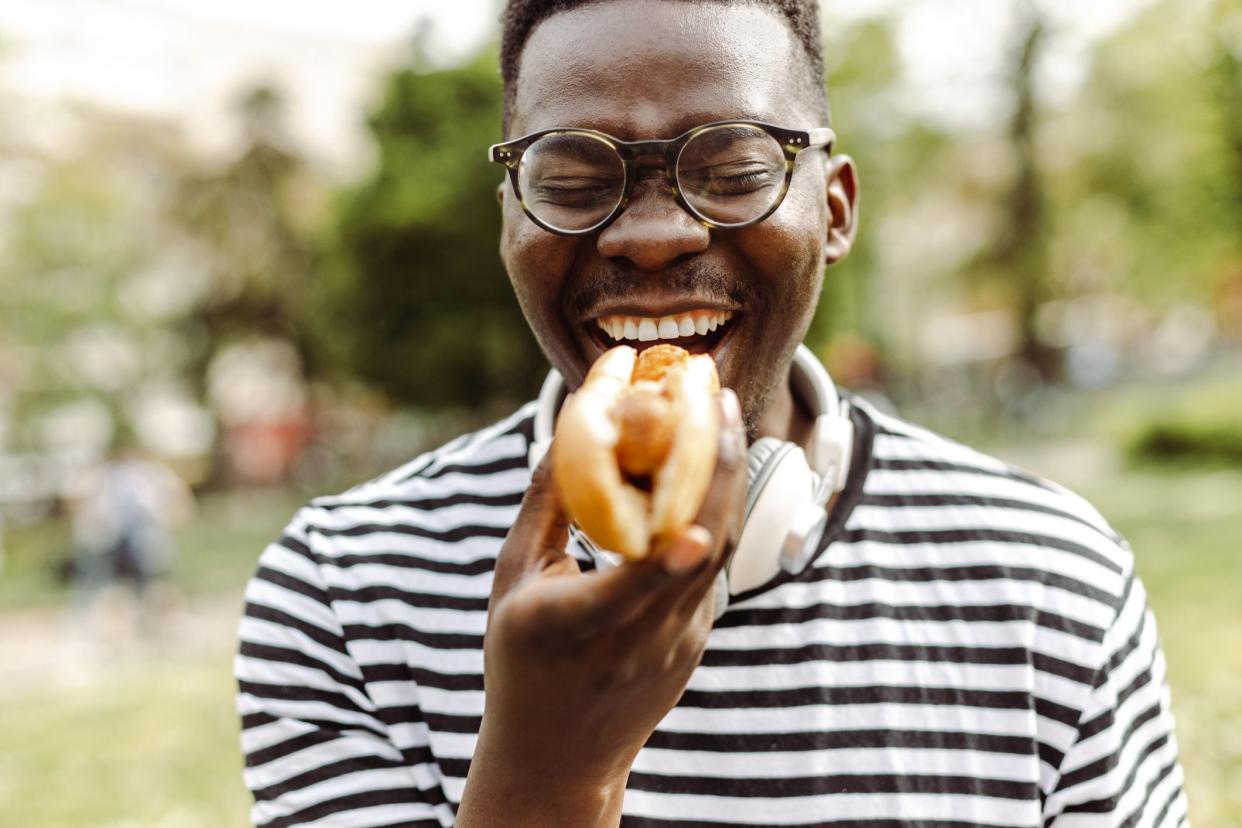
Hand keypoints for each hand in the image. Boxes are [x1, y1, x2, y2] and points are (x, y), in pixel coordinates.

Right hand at [456, 390, 746, 826]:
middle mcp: (638, 639)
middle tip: (719, 398)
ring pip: (719, 553)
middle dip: (717, 468)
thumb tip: (572, 427)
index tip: (696, 528)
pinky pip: (713, 566)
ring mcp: (678, 643)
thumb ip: (545, 505)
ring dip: (726, 478)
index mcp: (576, 628)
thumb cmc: (523, 655)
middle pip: (698, 553)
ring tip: (724, 413)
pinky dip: (714, 509)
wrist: (560, 751)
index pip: (632, 595)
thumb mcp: (514, 579)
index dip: (667, 565)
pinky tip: (708, 464)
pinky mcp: (697, 639)